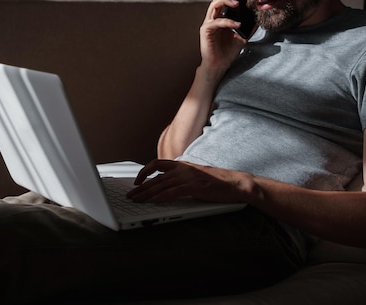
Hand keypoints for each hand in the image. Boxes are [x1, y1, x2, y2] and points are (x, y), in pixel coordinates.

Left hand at [126, 159, 251, 203]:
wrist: (235, 183)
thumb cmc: (218, 182)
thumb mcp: (196, 176)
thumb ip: (182, 179)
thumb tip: (168, 187)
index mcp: (183, 165)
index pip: (157, 164)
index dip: (144, 172)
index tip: (137, 181)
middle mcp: (183, 168)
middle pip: (155, 177)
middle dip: (141, 187)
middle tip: (130, 196)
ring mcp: (188, 177)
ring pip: (161, 185)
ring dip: (146, 194)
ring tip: (136, 201)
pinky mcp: (194, 186)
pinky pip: (172, 192)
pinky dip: (161, 197)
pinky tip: (153, 202)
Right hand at [199, 0, 248, 74]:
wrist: (219, 65)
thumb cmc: (227, 52)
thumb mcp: (242, 36)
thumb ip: (249, 27)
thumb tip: (260, 18)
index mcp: (221, 17)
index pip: (225, 0)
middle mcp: (213, 18)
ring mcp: (208, 24)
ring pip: (214, 6)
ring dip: (226, 2)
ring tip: (237, 3)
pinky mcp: (206, 31)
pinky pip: (216, 22)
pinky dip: (227, 22)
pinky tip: (237, 24)